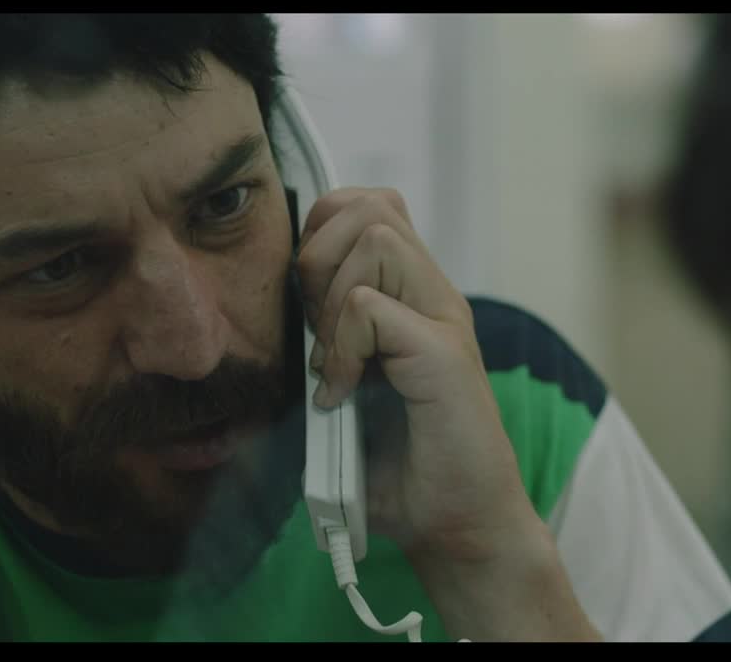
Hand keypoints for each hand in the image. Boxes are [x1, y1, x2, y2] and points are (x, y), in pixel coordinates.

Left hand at [297, 187, 529, 559]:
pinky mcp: (445, 354)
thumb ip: (327, 337)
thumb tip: (273, 301)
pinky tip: (342, 395)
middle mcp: (435, 297)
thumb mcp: (348, 385)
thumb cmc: (402, 466)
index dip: (321, 233)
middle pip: (369, 206)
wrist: (457, 524)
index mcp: (414, 297)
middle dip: (318, 257)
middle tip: (318, 329)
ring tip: (334, 361)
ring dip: (331, 301)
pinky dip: (340, 349)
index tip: (308, 305)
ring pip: (374, 238)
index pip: (367, 206)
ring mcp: (445, 320)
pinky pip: (369, 306)